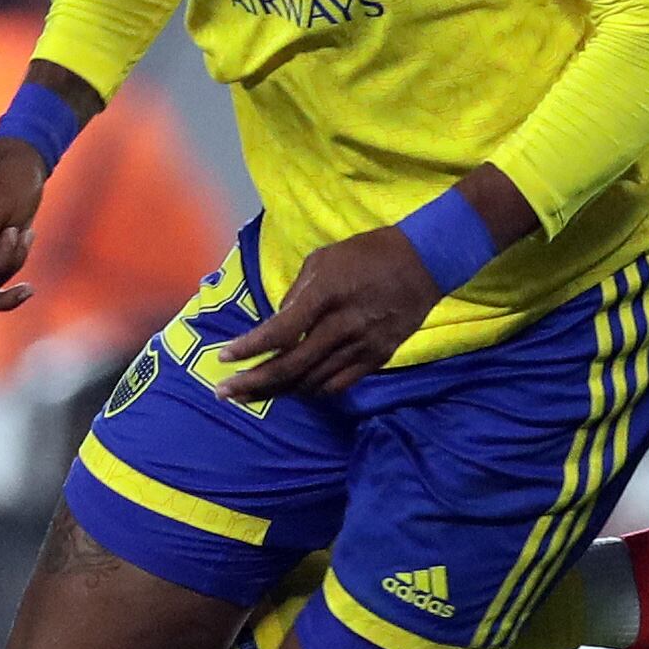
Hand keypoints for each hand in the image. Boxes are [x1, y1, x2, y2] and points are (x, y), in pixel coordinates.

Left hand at [213, 228, 437, 402]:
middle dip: (253, 383)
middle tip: (225, 392)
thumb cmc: (367, 254)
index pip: (279, 331)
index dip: (248, 348)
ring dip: (278, 391)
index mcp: (325, 294)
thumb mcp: (323, 260)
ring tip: (252, 394)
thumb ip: (295, 295)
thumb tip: (276, 327)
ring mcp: (362, 345)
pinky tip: (294, 390)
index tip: (223, 357)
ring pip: (312, 382)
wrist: (425, 262)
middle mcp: (342, 325)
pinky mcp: (378, 358)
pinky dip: (311, 391)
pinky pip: (338, 385)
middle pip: (291, 366)